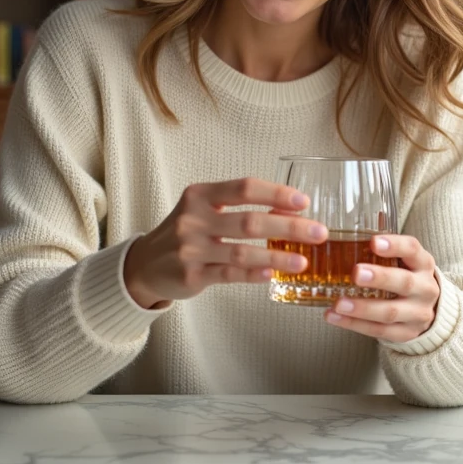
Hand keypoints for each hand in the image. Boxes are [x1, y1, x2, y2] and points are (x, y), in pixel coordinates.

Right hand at [123, 178, 327, 307]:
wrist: (144, 265)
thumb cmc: (186, 233)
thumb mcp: (206, 211)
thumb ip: (240, 209)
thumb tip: (288, 210)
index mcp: (200, 195)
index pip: (244, 188)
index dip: (277, 193)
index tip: (304, 202)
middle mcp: (193, 219)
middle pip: (250, 221)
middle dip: (289, 226)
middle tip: (318, 233)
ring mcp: (191, 248)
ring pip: (242, 251)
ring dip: (277, 256)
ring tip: (303, 261)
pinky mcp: (191, 275)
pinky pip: (229, 274)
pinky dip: (253, 273)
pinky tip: (272, 274)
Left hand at [324, 234, 440, 342]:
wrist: (428, 311)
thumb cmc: (406, 276)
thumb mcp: (404, 259)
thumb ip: (382, 246)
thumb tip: (352, 221)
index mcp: (423, 263)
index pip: (412, 250)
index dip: (395, 245)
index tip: (374, 242)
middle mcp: (425, 288)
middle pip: (404, 283)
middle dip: (380, 278)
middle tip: (356, 273)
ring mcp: (417, 314)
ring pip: (391, 312)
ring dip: (362, 308)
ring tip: (339, 303)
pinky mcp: (406, 334)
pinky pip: (380, 331)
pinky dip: (355, 325)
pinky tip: (334, 317)